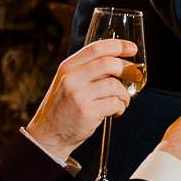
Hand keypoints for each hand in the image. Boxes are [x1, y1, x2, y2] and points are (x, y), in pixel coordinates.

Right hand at [26, 38, 138, 158]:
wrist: (48, 135)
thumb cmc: (62, 109)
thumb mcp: (68, 82)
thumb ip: (87, 71)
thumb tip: (117, 63)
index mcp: (67, 67)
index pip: (96, 48)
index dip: (118, 46)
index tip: (132, 48)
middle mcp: (72, 78)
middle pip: (109, 64)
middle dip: (126, 69)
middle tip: (131, 76)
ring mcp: (79, 95)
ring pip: (115, 86)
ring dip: (124, 94)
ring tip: (121, 101)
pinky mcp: (87, 112)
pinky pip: (114, 103)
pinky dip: (120, 107)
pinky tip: (115, 111)